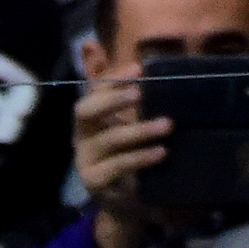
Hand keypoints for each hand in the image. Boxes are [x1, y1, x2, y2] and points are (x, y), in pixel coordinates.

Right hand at [74, 69, 168, 247]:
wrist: (123, 204)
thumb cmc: (123, 155)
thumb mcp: (120, 120)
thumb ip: (109, 85)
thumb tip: (90, 42)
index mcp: (87, 117)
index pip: (94, 90)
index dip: (114, 78)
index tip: (140, 68)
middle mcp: (81, 135)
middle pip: (86, 111)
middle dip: (113, 99)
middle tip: (141, 93)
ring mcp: (85, 160)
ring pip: (110, 140)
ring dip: (140, 131)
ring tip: (167, 125)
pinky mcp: (95, 182)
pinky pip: (119, 166)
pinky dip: (140, 158)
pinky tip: (161, 152)